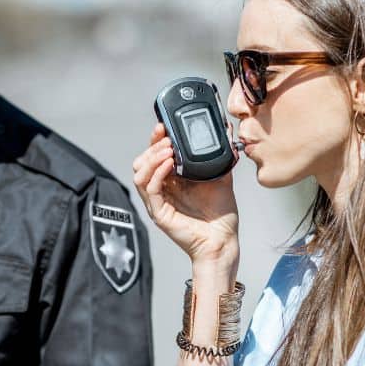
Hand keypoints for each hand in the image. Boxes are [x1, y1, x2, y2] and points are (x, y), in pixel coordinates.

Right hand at [132, 122, 239, 267]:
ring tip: (168, 149)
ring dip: (152, 158)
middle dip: (152, 146)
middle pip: (141, 162)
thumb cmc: (220, 214)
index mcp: (172, 180)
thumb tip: (225, 131)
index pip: (154, 155)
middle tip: (166, 137)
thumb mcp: (220, 176)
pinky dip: (157, 173)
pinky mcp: (159, 213)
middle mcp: (162, 190)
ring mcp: (158, 202)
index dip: (155, 139)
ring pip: (139, 174)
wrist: (223, 239)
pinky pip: (150, 189)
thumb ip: (219, 155)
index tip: (163, 126)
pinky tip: (169, 164)